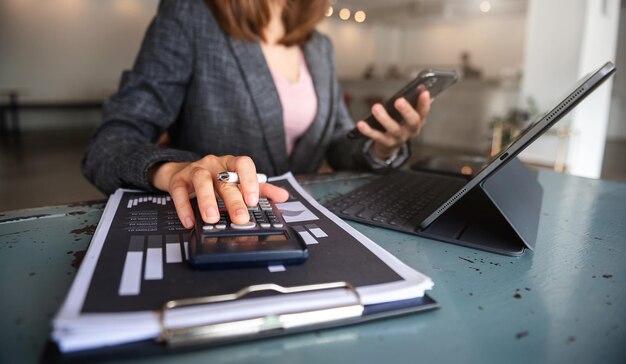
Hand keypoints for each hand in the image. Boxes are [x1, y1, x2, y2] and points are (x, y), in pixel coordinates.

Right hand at [149, 155, 288, 227]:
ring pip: (201, 181)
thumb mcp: (237, 181)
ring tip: (212, 218)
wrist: (181, 172)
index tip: (253, 200)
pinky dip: (184, 207)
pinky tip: (190, 221)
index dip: (249, 180)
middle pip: (225, 180)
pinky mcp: (178, 180)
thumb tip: (283, 196)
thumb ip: (261, 189)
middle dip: (233, 200)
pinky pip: (179, 192)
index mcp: (231, 164)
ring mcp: (195, 170)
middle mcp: (214, 164)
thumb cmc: (215, 179)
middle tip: (240, 218)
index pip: (243, 163)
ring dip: (207, 200)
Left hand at [356, 90, 431, 158]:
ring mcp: (399, 138)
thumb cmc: (401, 123)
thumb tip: (423, 89)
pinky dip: (368, 131)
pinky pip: (377, 136)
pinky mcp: (386, 143)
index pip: (424, 111)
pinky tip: (361, 124)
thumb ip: (415, 104)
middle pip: (412, 121)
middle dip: (406, 111)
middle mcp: (411, 131)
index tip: (424, 92)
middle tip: (399, 101)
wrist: (391, 144)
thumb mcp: (409, 114)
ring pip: (393, 129)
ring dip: (384, 118)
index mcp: (419, 121)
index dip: (425, 103)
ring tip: (376, 107)